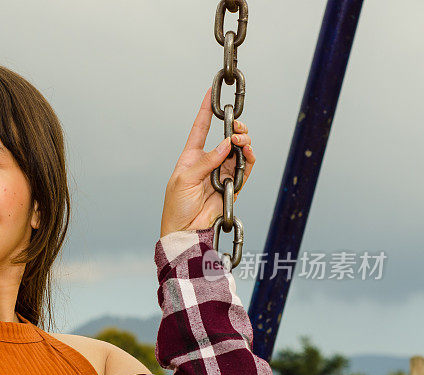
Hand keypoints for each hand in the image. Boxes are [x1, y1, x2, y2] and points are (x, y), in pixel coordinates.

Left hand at [160, 87, 255, 237]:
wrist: (186, 230)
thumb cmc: (177, 206)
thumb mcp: (185, 180)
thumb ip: (206, 162)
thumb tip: (225, 144)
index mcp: (191, 157)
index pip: (200, 128)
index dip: (205, 110)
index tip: (210, 93)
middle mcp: (208, 161)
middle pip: (225, 136)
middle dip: (234, 128)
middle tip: (236, 129)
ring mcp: (222, 172)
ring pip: (238, 150)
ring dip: (242, 142)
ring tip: (240, 141)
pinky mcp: (233, 184)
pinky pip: (245, 167)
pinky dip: (249, 158)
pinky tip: (246, 152)